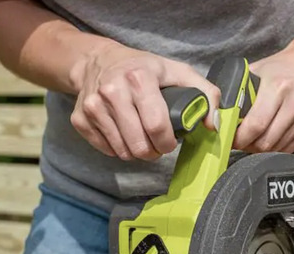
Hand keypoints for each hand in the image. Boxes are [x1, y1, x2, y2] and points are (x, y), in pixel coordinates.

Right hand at [69, 43, 219, 159]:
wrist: (98, 61)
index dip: (168, 142)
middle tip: (158, 145)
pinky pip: (106, 150)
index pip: (156, 126)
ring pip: (123, 152)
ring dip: (137, 152)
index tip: (171, 142)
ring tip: (142, 138)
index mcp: (138, 78)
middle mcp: (112, 91)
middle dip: (154, 152)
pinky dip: (118, 148)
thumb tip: (214, 125)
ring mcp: (93, 106)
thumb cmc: (144, 69)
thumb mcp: (178, 71)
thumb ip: (206, 94)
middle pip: (139, 145)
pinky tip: (124, 133)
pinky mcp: (80, 119)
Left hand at [233, 47, 293, 153]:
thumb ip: (238, 92)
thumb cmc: (282, 67)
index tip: (230, 139)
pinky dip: (275, 149)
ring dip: (260, 149)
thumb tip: (219, 115)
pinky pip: (289, 149)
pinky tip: (268, 139)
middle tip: (239, 142)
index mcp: (279, 88)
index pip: (256, 125)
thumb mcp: (256, 71)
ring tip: (252, 140)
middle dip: (247, 146)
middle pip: (266, 142)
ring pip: (277, 149)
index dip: (239, 138)